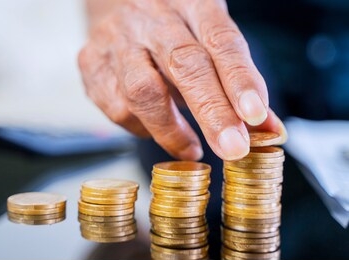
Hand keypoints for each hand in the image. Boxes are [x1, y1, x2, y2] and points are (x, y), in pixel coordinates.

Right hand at [78, 0, 286, 160]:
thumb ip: (237, 84)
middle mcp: (150, 17)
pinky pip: (117, 107)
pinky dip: (143, 128)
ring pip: (142, 90)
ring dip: (171, 129)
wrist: (117, 9)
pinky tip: (156, 129)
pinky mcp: (90, 63)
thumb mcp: (209, 44)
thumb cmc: (173, 32)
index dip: (239, 79)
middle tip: (232, 148)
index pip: (220, 40)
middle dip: (210, 111)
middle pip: (183, 64)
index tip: (255, 117)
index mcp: (190, 3)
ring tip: (193, 148)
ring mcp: (115, 39)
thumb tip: (267, 129)